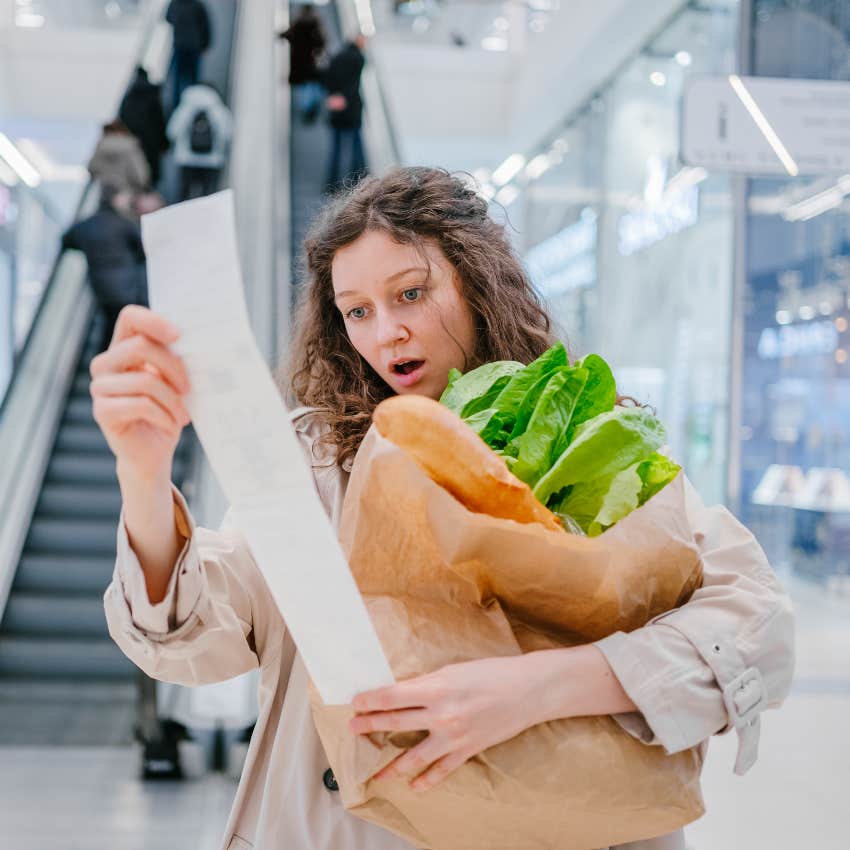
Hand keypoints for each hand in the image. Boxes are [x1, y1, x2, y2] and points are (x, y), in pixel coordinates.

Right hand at [90, 305, 190, 480]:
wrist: (153, 453)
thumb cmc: (167, 413)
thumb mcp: (175, 381)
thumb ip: (176, 359)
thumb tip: (198, 341)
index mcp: (123, 349)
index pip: (130, 318)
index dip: (153, 321)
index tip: (179, 335)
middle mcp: (105, 364)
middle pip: (140, 347)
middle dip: (173, 368)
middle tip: (188, 389)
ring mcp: (100, 387)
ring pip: (145, 380)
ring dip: (172, 400)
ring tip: (182, 415)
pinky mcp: (102, 411)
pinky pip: (141, 404)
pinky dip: (163, 415)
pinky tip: (169, 424)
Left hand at [350, 655, 540, 792]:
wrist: (527, 689)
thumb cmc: (490, 672)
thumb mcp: (453, 670)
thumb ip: (429, 683)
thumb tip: (403, 693)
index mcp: (436, 686)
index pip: (392, 696)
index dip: (370, 700)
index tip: (355, 703)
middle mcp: (442, 713)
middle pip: (396, 722)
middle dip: (370, 726)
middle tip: (352, 729)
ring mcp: (454, 735)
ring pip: (414, 756)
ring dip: (391, 765)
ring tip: (374, 773)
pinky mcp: (468, 749)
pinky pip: (442, 770)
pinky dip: (426, 781)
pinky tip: (413, 787)